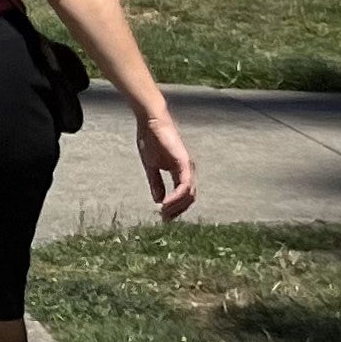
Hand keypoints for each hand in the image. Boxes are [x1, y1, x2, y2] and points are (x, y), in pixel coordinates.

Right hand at [138, 105, 197, 221]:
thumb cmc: (150, 140)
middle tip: (164, 219)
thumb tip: (158, 200)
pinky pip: (184, 185)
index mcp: (180, 172)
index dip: (175, 208)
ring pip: (189, 195)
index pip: (183, 196)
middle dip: (177, 211)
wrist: (150, 122)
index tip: (163, 217)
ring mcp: (188, 168)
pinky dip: (177, 197)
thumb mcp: (151, 166)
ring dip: (177, 207)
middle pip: (189, 199)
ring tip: (163, 213)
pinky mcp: (184, 163)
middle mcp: (187, 172)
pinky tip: (166, 203)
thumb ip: (156, 183)